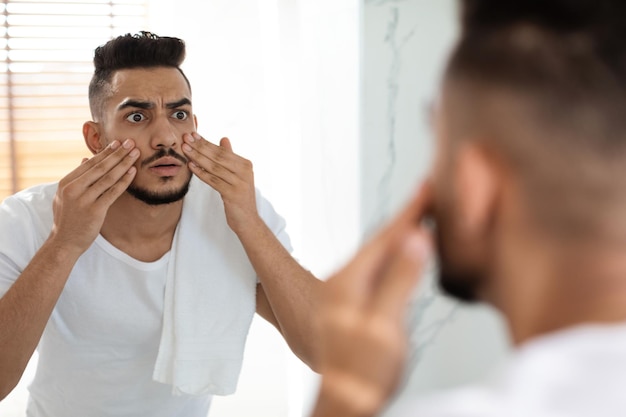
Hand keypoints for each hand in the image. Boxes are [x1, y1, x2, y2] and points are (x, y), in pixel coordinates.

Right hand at [49, 139, 138, 255]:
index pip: (89, 164)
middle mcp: (73, 189)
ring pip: (108, 177)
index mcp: (66, 183)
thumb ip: (76, 178)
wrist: (64, 242)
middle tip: (130, 143)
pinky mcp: (95, 210)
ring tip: (135, 153)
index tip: (117, 143)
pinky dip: (124, 180)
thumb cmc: (67, 219)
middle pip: (100, 167)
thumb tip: (86, 158)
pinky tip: (133, 172)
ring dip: (123, 163)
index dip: (105, 152)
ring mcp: (84, 200)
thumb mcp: (65, 196)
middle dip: (117, 153)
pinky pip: (113, 192)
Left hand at [182, 132, 258, 232]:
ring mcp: (240, 183)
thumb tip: (224, 138)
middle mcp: (245, 172)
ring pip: (214, 167)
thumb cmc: (240, 197)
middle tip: (185, 138)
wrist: (248, 220)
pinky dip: (201, 173)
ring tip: (185, 150)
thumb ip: (230, 157)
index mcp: (246, 164)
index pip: (222, 151)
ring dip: (197, 157)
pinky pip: (213, 181)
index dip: (206, 142)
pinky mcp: (233, 194)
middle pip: (218, 157)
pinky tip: (191, 166)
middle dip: (200, 147)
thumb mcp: (237, 175)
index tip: (193, 135)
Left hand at [312, 183, 432, 416]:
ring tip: (420, 217)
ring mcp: (350, 294)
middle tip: (428, 195)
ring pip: (380, 255)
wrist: (347, 400)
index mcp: (350, 281)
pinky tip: (404, 255)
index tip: (428, 187)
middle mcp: (346, 282)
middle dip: (407, 217)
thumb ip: (399, 281)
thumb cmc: (361, 372)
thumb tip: (416, 240)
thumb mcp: (383, 325)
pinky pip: (379, 271)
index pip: (385, 237)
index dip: (410, 212)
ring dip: (401, 233)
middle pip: (381, 241)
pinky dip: (396, 256)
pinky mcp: (358, 306)